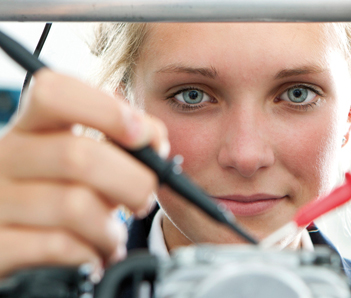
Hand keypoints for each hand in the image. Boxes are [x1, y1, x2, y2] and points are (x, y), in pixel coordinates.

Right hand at [0, 69, 167, 276]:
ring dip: (110, 229)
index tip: (144, 136)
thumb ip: (118, 144)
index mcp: (29, 127)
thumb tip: (155, 143)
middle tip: (143, 200)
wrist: (11, 243)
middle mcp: (4, 157)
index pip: (54, 92)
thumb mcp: (84, 162)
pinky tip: (92, 256)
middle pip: (78, 156)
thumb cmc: (59, 195)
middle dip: (132, 182)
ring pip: (73, 206)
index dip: (107, 109)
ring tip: (113, 238)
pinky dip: (90, 254)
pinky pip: (57, 246)